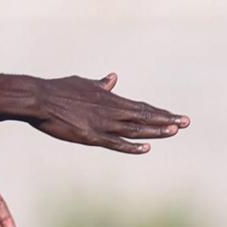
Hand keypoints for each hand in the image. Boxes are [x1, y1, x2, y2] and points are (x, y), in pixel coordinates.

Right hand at [31, 74, 188, 153]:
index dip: (160, 113)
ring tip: (175, 131)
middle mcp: (111, 111)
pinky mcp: (90, 136)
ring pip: (135, 129)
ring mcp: (102, 124)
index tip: (176, 116)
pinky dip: (131, 146)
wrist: (39, 99)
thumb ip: (100, 85)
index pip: (141, 108)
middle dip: (167, 120)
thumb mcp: (83, 83)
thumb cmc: (58, 89)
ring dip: (156, 131)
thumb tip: (113, 78)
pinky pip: (115, 143)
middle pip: (144, 118)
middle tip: (187, 122)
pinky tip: (146, 148)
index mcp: (110, 99)